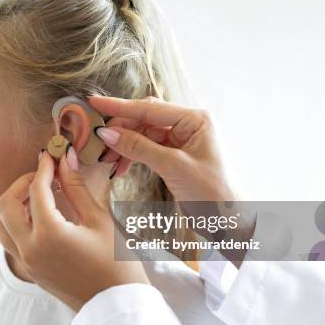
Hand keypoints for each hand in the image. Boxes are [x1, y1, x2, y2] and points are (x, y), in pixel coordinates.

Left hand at [0, 150, 149, 311]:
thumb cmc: (117, 262)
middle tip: (42, 176)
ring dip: (14, 206)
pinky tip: (38, 217)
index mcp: (50, 234)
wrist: (117, 304)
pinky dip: (16, 224)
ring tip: (39, 197)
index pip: (36, 190)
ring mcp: (27, 262)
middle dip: (21, 184)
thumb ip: (77, 188)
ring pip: (1, 225)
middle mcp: (30, 249)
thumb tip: (65, 159)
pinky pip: (9, 242)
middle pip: (5, 205)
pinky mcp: (30, 271)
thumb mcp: (100, 220)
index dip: (44, 167)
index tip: (52, 155)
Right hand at [90, 95, 255, 265]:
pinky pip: (146, 149)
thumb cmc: (213, 192)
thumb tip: (108, 133)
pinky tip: (120, 167)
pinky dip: (132, 156)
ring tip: (107, 160)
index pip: (150, 108)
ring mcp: (181, 140)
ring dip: (123, 146)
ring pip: (142, 135)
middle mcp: (188, 125)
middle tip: (98, 143)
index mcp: (195, 119)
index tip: (94, 103)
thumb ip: (139, 148)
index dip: (119, 107)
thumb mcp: (173, 167)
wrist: (230, 221)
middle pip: (144, 120)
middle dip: (120, 131)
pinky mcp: (175, 156)